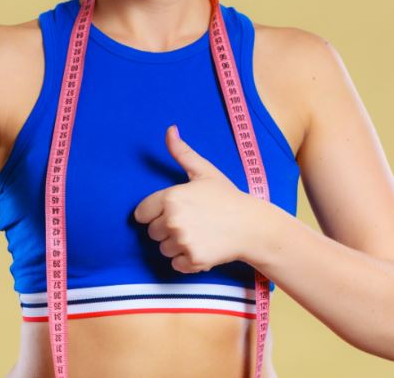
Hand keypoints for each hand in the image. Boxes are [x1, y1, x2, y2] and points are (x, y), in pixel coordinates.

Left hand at [133, 125, 256, 273]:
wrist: (251, 225)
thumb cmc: (226, 197)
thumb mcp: (204, 171)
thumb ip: (182, 152)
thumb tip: (170, 129)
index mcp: (171, 197)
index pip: (142, 213)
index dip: (155, 213)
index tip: (171, 212)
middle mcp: (173, 220)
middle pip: (152, 233)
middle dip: (166, 229)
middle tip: (190, 222)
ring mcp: (182, 241)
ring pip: (163, 249)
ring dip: (176, 245)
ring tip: (198, 234)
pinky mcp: (193, 260)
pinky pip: (176, 264)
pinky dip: (186, 260)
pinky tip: (202, 247)